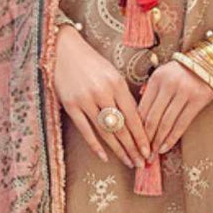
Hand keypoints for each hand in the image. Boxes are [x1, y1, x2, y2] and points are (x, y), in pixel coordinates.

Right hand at [53, 25, 152, 168]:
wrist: (63, 49)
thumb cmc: (91, 61)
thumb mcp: (112, 73)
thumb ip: (123, 94)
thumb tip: (136, 120)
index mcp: (116, 83)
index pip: (133, 116)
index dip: (142, 136)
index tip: (149, 150)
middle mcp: (102, 93)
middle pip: (122, 127)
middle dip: (133, 147)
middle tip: (142, 163)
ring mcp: (85, 100)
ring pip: (106, 132)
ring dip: (118, 150)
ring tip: (128, 162)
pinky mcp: (70, 106)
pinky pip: (85, 130)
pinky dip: (95, 145)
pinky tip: (104, 157)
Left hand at [138, 58, 212, 153]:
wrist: (210, 63)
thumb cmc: (182, 72)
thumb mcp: (163, 76)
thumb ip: (151, 92)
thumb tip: (138, 119)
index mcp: (156, 78)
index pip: (142, 107)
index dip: (136, 127)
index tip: (132, 141)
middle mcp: (169, 85)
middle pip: (152, 117)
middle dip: (145, 138)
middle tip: (141, 153)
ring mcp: (184, 92)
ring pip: (166, 123)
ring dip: (157, 141)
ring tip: (152, 154)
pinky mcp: (197, 100)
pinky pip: (181, 124)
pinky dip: (172, 138)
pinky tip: (165, 147)